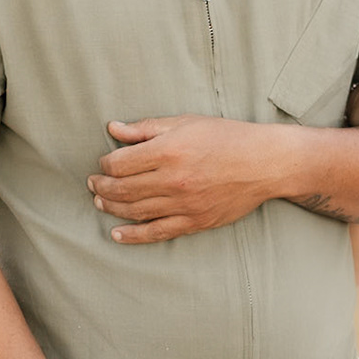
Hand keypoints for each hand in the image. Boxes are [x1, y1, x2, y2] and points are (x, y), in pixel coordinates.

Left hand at [89, 116, 272, 243]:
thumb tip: (113, 129)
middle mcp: (173, 180)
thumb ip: (146, 128)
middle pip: (122, 189)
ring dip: (111, 208)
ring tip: (100, 202)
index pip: (120, 163)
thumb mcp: (186, 122)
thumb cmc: (227, 137)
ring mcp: (183, 204)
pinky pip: (156, 233)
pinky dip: (133, 235)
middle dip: (101, 187)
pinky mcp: (194, 222)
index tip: (104, 162)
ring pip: (134, 212)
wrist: (265, 163)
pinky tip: (117, 234)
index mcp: (169, 151)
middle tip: (93, 184)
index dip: (105, 164)